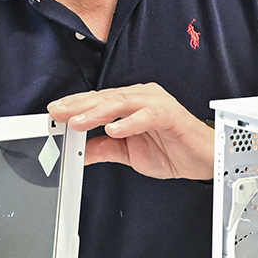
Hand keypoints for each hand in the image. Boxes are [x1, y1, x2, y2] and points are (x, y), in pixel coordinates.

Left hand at [49, 83, 211, 179]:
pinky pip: (148, 114)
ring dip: (99, 112)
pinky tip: (114, 130)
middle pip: (106, 98)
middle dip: (80, 106)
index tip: (54, 114)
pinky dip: (130, 122)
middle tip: (59, 114)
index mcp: (130, 104)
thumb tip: (79, 152)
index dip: (75, 106)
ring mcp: (156, 103)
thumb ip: (103, 149)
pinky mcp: (170, 114)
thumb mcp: (127, 153)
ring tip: (79, 122)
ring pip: (122, 102)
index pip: (98, 101)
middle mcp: (141, 98)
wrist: (203, 159)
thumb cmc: (171, 149)